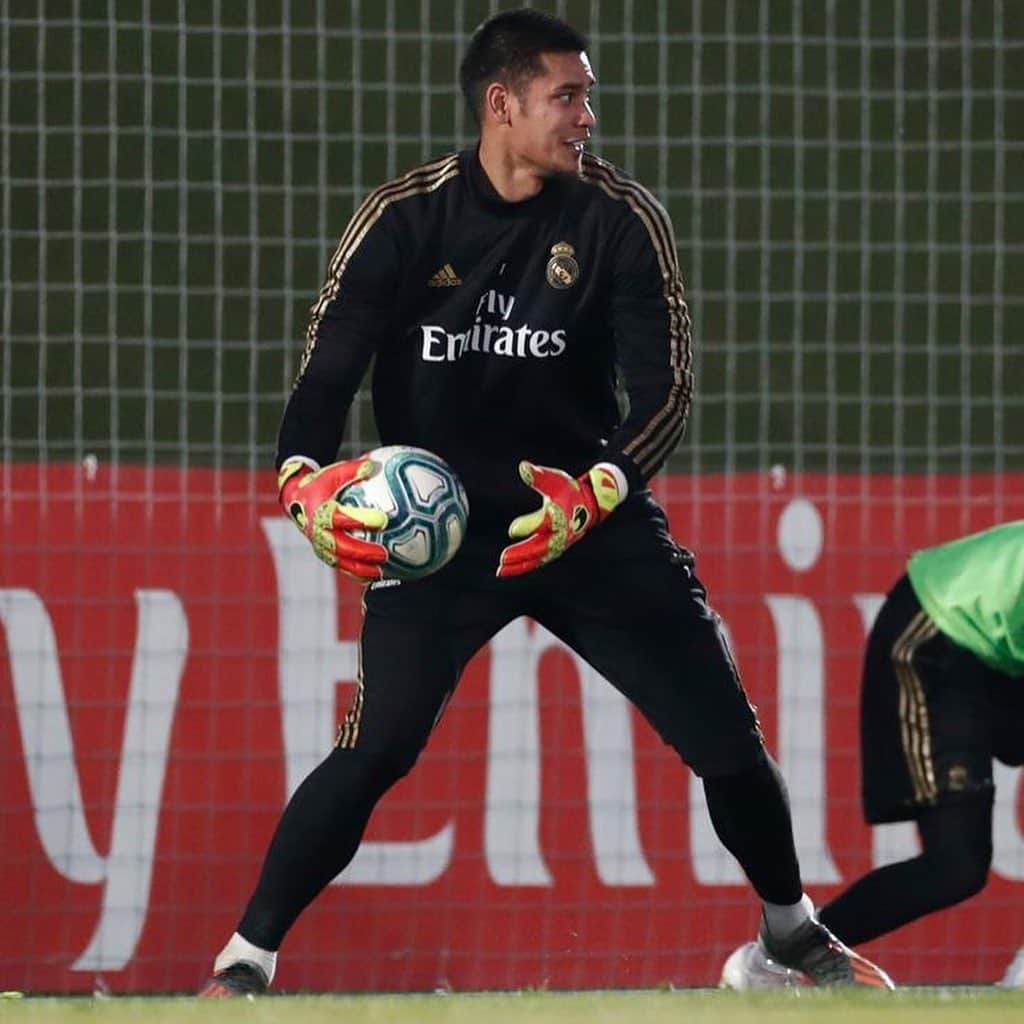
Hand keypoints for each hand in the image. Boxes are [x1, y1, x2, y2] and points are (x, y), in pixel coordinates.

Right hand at [278, 457, 388, 580]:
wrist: (295, 500)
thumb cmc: (319, 483)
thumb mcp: (333, 473)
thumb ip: (353, 470)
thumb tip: (374, 465)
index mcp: (320, 512)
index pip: (341, 518)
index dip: (361, 520)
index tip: (382, 519)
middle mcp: (318, 532)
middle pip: (342, 546)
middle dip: (363, 552)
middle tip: (384, 553)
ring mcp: (320, 545)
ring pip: (341, 562)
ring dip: (361, 568)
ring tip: (382, 570)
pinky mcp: (324, 553)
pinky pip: (341, 567)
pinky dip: (357, 573)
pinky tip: (376, 575)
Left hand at [496, 461, 623, 576]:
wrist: (590, 503)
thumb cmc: (569, 490)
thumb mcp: (555, 480)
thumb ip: (539, 477)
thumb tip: (523, 467)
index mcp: (560, 515)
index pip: (545, 523)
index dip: (530, 526)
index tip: (513, 529)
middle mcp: (560, 533)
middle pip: (539, 547)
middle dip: (521, 554)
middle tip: (503, 559)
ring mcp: (559, 543)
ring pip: (538, 558)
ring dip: (520, 565)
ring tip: (501, 571)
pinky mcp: (556, 548)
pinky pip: (540, 559)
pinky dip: (526, 565)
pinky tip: (512, 569)